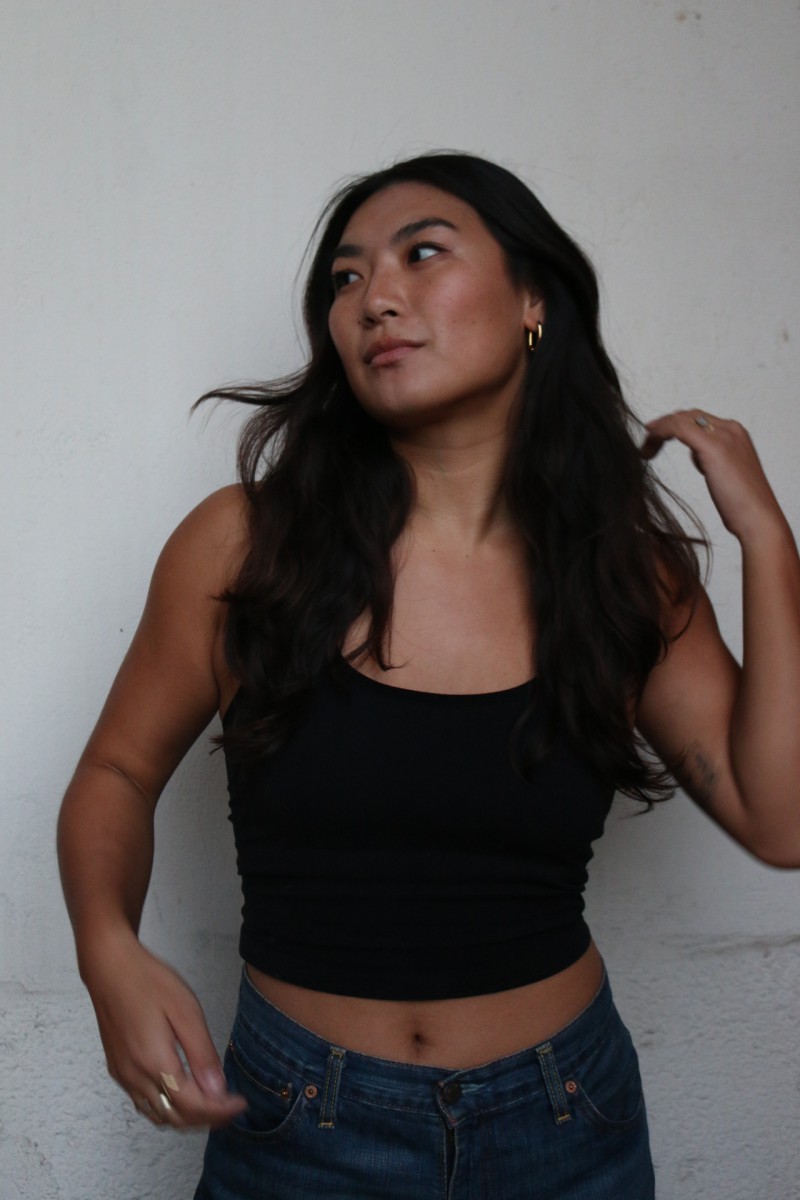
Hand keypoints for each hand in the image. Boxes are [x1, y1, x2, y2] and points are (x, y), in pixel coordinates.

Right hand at [83, 932, 246, 1129]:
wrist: (109, 968)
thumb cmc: (149, 982)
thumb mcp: (185, 1010)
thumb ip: (201, 1053)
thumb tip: (216, 1090)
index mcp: (155, 1062)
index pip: (192, 1105)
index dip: (219, 1111)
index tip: (240, 1103)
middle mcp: (136, 1077)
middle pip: (175, 1117)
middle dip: (206, 1118)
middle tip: (230, 1106)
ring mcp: (123, 1076)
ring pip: (158, 1115)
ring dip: (187, 1117)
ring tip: (212, 1103)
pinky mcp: (117, 1069)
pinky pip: (144, 1104)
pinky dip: (167, 1108)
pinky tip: (181, 1094)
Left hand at [641, 409, 785, 542]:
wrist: (758, 518)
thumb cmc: (742, 504)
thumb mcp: (727, 473)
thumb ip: (714, 460)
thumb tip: (699, 457)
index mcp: (736, 433)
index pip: (699, 419)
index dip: (673, 426)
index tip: (655, 439)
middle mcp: (731, 429)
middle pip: (688, 416)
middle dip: (664, 426)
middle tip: (647, 445)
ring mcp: (723, 435)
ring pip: (681, 419)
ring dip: (658, 431)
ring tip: (645, 451)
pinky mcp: (713, 447)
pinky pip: (678, 428)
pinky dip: (660, 433)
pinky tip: (649, 449)